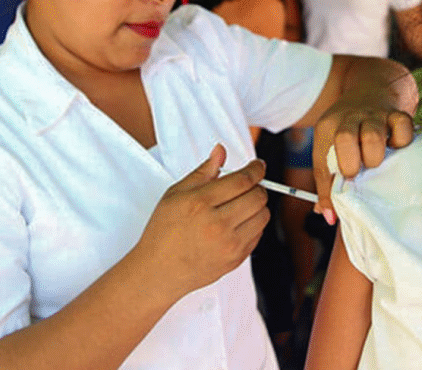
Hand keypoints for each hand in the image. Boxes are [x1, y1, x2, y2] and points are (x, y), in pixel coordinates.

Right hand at [133, 145, 268, 300]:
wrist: (158, 271)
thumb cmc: (164, 231)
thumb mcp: (176, 194)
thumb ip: (203, 171)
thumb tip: (220, 151)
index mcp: (200, 203)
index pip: (242, 180)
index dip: (256, 169)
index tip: (258, 165)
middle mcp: (217, 224)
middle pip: (258, 196)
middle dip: (257, 186)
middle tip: (247, 185)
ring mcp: (229, 244)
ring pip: (263, 215)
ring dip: (257, 206)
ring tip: (240, 205)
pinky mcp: (236, 259)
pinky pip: (258, 234)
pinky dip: (253, 224)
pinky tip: (236, 223)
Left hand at [311, 91, 414, 223]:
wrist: (373, 87)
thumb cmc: (349, 129)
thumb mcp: (330, 147)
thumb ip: (327, 182)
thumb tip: (327, 217)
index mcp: (328, 128)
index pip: (323, 159)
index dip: (331, 184)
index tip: (341, 198)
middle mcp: (349, 118)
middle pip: (345, 140)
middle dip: (352, 164)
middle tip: (359, 172)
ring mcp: (374, 115)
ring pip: (372, 135)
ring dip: (375, 156)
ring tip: (377, 162)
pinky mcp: (397, 113)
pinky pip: (402, 127)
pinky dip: (402, 141)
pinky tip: (397, 147)